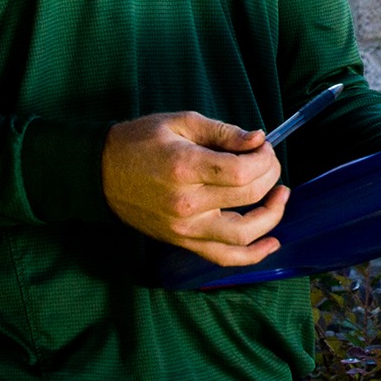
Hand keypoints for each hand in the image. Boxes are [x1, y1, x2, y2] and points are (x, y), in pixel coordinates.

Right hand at [102, 112, 288, 267]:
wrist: (99, 173)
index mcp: (184, 167)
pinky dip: (252, 255)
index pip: (243, 171)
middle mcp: (186, 203)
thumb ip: (224, 132)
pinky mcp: (182, 241)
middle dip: (271, 176)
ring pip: (243, 234)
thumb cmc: (139, 142)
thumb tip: (259, 139)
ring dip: (271, 216)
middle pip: (248, 196)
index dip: (264, 158)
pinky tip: (271, 243)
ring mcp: (184, 228)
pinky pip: (223, 257)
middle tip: (269, 162)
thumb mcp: (181, 123)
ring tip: (280, 196)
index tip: (263, 147)